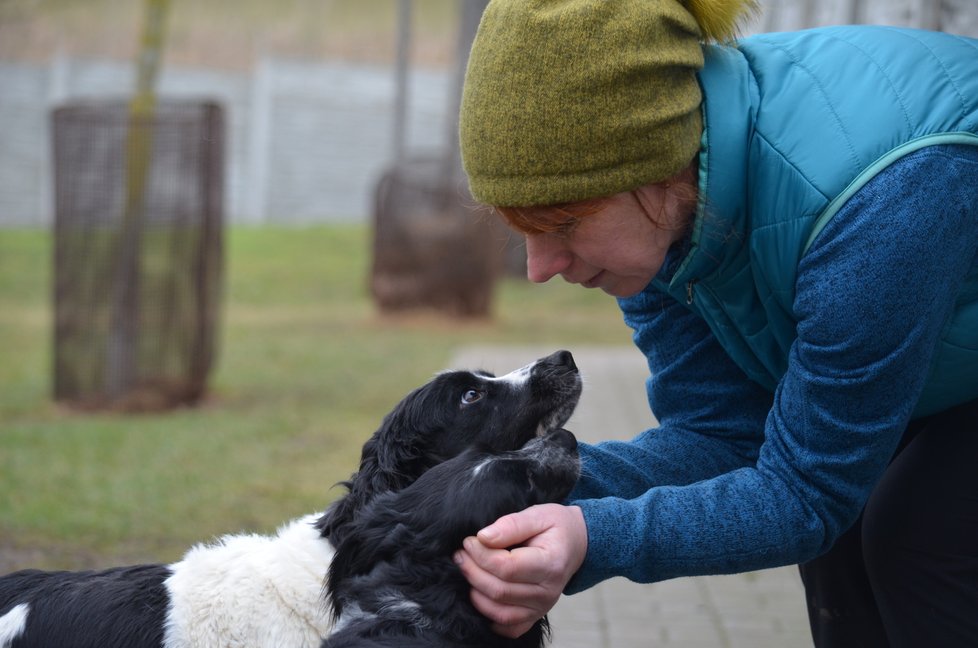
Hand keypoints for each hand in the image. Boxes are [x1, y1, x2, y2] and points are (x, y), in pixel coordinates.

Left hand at [453, 503, 586, 637]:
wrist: (575, 543)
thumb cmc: (555, 527)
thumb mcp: (537, 514)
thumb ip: (511, 525)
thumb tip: (483, 537)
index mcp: (551, 563)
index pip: (506, 567)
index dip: (481, 555)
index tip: (469, 540)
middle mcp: (548, 592)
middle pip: (499, 590)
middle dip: (472, 571)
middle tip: (461, 554)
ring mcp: (542, 608)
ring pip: (499, 612)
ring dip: (475, 592)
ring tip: (467, 570)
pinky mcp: (535, 616)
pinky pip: (508, 627)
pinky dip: (489, 616)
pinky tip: (481, 595)